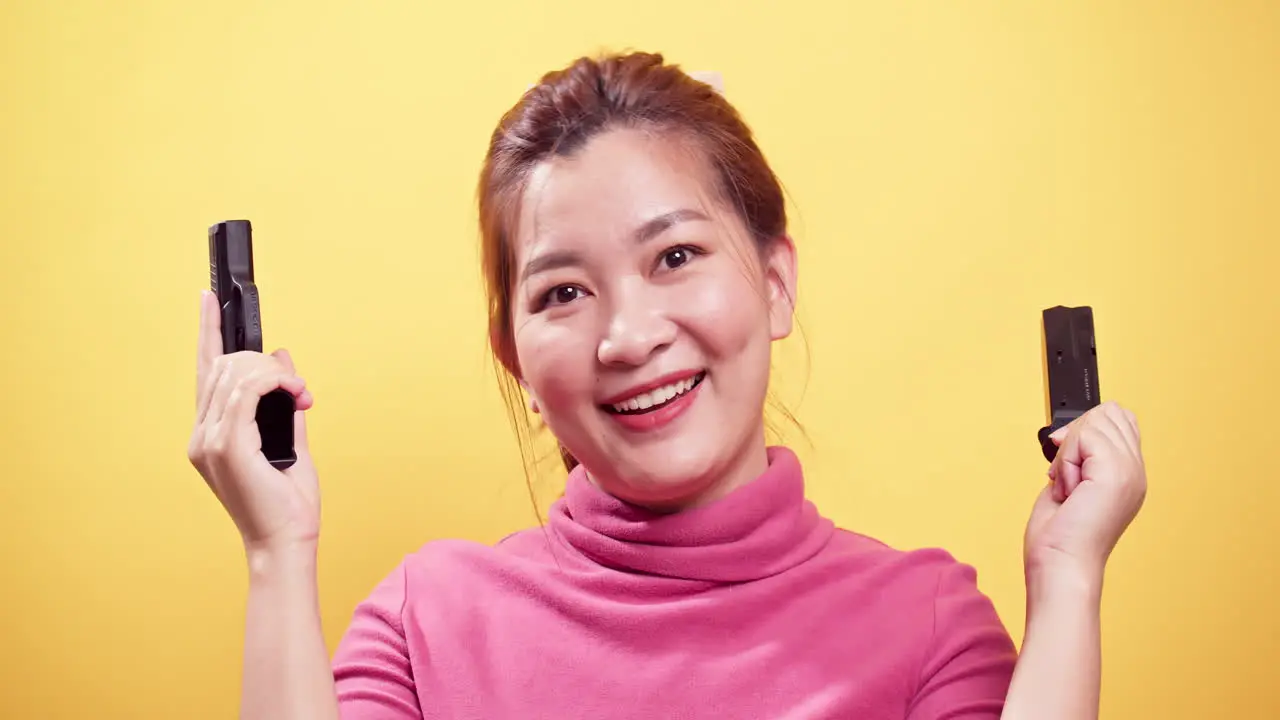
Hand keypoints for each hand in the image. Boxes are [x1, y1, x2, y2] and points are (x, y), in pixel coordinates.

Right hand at [187, 290, 320, 553]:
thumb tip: (284, 358)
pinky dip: (274, 383)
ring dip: (275, 374)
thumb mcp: (292, 439)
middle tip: (299, 390)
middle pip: (224, 366)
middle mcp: (202, 434)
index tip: (208, 298)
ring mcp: (209, 441)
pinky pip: (247, 392)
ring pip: (236, 374)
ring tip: (300, 395)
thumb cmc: (288, 502)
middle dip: (264, 363)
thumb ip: (286, 399)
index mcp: (211, 433)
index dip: (206, 332)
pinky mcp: (227, 446)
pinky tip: (294, 393)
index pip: (204, 371)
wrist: (285, 541)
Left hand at [1024, 401, 1147, 584]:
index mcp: (1127, 475)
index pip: (1119, 420)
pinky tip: (1068, 489)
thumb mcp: (1069, 485)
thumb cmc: (1058, 539)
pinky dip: (1065, 460)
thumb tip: (1065, 433)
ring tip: (1068, 487)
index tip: (1064, 455)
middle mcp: (1135, 472)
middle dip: (1075, 436)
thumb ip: (1077, 457)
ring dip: (1068, 452)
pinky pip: (1085, 437)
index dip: (1085, 429)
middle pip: (1109, 414)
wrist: (1060, 565)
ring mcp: (1129, 472)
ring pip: (1095, 422)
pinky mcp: (1115, 474)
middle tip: (1065, 475)